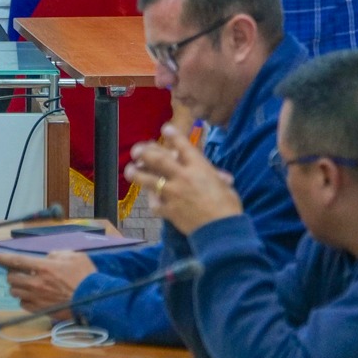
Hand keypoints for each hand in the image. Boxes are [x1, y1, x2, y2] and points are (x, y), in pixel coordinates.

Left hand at [0, 249, 97, 313]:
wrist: (94, 300)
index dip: (0, 258)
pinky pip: (22, 304)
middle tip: (23, 272)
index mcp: (43, 267)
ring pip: (15, 291)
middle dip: (14, 273)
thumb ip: (56, 254)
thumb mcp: (74, 256)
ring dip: (19, 286)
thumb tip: (46, 258)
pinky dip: (25, 299)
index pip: (15, 261)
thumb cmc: (86, 276)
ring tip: (30, 285)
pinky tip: (35, 296)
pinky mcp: (39, 310)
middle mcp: (36, 282)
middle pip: (11, 277)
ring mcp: (36, 298)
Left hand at [125, 125, 241, 234]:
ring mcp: (173, 193)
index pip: (183, 147)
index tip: (165, 128)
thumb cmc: (228, 206)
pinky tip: (152, 201)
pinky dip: (153, 202)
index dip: (173, 136)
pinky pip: (154, 204)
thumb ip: (217, 179)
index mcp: (199, 168)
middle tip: (136, 150)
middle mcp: (183, 177)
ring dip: (136, 174)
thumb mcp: (225, 186)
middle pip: (158, 160)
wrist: (221, 229)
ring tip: (129, 170)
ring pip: (148, 180)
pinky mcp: (168, 210)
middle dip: (144, 153)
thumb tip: (223, 177)